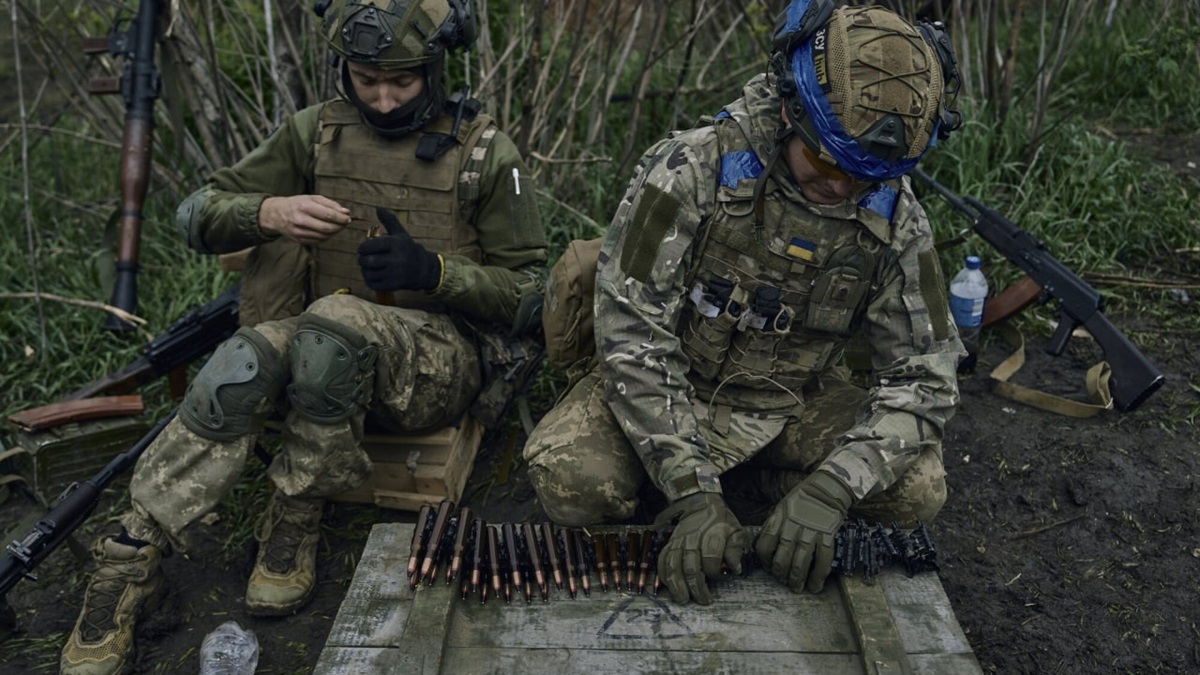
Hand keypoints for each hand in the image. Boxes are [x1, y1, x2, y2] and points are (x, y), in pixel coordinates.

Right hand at [258, 195, 349, 244]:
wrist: (276, 214)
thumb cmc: (297, 204)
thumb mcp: (312, 198)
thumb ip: (330, 204)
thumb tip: (346, 212)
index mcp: (304, 206)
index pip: (328, 215)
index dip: (341, 218)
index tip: (348, 218)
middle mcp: (300, 220)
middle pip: (327, 228)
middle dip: (340, 226)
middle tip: (345, 223)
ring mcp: (299, 232)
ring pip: (324, 236)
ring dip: (334, 232)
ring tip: (337, 226)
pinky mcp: (299, 240)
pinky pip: (318, 241)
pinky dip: (327, 237)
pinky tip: (328, 231)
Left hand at [357, 207, 442, 291]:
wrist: (424, 269)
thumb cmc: (408, 249)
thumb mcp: (401, 234)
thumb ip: (389, 220)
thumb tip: (378, 207)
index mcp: (396, 245)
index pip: (371, 246)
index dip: (363, 248)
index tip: (362, 249)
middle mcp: (396, 259)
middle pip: (368, 261)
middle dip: (362, 260)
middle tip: (363, 259)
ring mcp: (395, 274)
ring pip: (369, 273)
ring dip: (365, 270)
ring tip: (367, 267)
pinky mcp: (394, 285)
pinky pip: (373, 284)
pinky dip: (369, 280)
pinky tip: (372, 275)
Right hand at [654, 492, 747, 604]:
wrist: (701, 505)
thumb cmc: (722, 523)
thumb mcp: (737, 531)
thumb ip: (736, 550)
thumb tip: (734, 568)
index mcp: (712, 534)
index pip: (711, 557)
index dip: (716, 571)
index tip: (723, 577)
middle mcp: (692, 538)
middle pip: (690, 565)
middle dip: (696, 586)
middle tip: (703, 600)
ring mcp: (678, 541)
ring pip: (673, 564)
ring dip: (677, 584)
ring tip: (682, 599)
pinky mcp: (669, 544)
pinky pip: (662, 560)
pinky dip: (663, 574)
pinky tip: (669, 586)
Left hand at [755, 471, 852, 593]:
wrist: (826, 488)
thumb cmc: (801, 500)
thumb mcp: (781, 508)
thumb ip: (772, 527)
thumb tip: (761, 547)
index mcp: (778, 519)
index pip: (764, 545)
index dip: (765, 561)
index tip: (769, 569)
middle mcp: (792, 526)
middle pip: (782, 557)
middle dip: (782, 574)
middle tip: (784, 582)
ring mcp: (811, 531)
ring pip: (801, 561)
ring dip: (797, 578)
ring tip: (797, 588)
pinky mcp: (828, 535)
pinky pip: (823, 560)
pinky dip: (819, 576)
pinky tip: (815, 585)